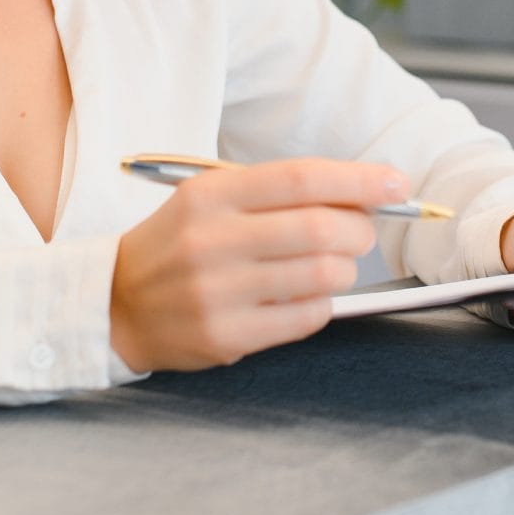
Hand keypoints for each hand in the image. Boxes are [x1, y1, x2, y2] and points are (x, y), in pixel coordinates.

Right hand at [109, 157, 393, 371]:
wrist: (116, 304)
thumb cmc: (178, 245)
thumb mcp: (211, 201)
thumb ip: (277, 196)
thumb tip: (361, 199)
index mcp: (211, 196)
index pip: (301, 179)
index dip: (359, 180)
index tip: (397, 184)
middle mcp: (212, 240)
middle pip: (321, 228)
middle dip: (361, 231)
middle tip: (362, 234)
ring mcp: (218, 292)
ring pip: (322, 275)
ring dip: (344, 270)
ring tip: (331, 267)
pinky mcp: (226, 336)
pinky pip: (305, 318)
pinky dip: (322, 304)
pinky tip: (306, 296)